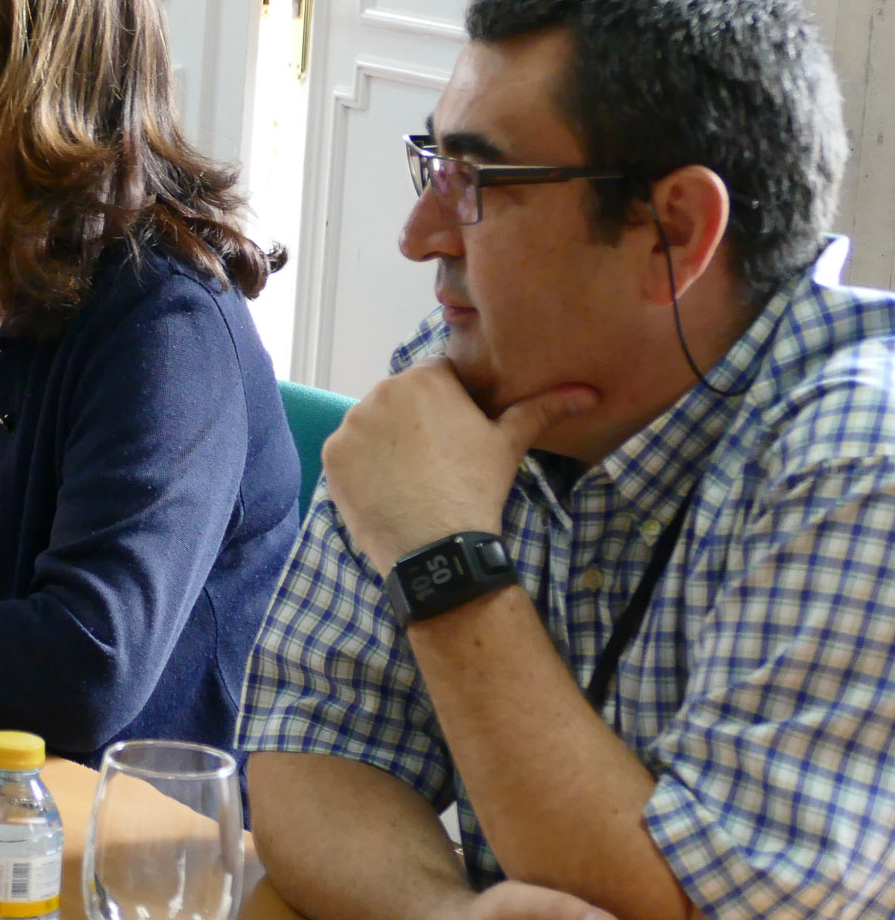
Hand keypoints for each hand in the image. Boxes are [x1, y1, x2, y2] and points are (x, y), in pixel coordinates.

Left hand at [322, 358, 598, 570]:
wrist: (437, 543)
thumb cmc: (477, 487)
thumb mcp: (509, 444)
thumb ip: (542, 409)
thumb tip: (588, 392)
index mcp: (424, 378)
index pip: (437, 376)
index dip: (450, 402)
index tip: (457, 432)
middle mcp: (380, 391)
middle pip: (400, 398)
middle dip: (416, 421)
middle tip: (437, 459)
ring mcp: (350, 423)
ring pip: (372, 425)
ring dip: (387, 442)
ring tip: (412, 477)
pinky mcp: (331, 454)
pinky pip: (348, 453)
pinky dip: (363, 467)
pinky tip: (387, 487)